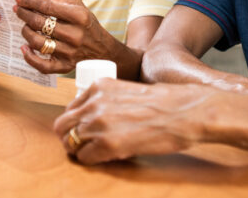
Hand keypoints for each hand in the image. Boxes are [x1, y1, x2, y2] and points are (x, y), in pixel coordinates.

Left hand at [15, 0, 118, 73]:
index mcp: (79, 16)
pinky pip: (42, 65)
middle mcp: (75, 35)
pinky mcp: (65, 66)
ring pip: (37, 42)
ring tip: (25, 26)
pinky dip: (29, 57)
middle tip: (17, 10)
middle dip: (24, 14)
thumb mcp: (80, 6)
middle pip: (39, 23)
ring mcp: (70, 52)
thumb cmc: (87, 25)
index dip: (30, 1)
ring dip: (25, 32)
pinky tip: (24, 48)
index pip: (47, 6)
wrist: (103, 50)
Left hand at [53, 79, 206, 163]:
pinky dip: (91, 161)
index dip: (75, 122)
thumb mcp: (128, 90)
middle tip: (82, 145)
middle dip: (69, 137)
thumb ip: (108, 100)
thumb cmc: (165, 102)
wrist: (184, 111)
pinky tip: (105, 157)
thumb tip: (95, 117)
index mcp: (99, 86)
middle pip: (62, 126)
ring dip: (80, 150)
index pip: (70, 108)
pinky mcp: (107, 145)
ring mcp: (99, 123)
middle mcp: (94, 103)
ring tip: (96, 152)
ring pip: (70, 142)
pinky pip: (84, 158)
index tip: (83, 129)